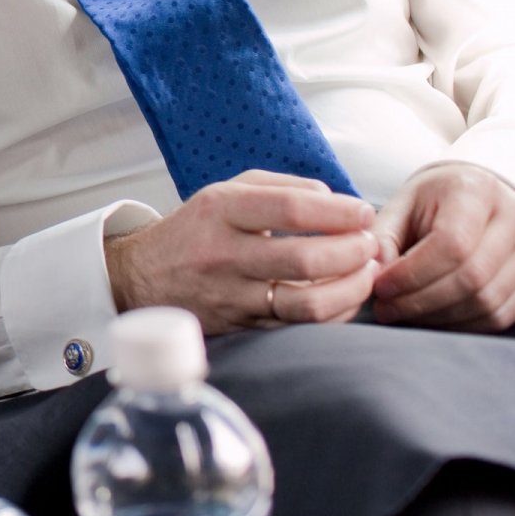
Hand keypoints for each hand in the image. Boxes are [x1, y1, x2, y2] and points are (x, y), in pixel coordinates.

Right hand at [105, 170, 379, 333]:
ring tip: (367, 273)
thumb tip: (336, 200)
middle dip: (354, 252)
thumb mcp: (225, 191)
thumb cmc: (196, 229)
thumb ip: (282, 187)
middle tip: (372, 245)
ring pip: (308, 304)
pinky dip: (335, 313)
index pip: (291, 209)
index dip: (339, 212)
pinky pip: (301, 327)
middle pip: (306, 260)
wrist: (142, 278)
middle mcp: (224, 254)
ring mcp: (232, 297)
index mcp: (220, 210)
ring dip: (352, 289)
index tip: (364, 212)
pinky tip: (346, 296)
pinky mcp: (242, 328)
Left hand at [371, 164, 514, 331]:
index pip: (451, 244)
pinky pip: (502, 315)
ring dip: (439, 317)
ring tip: (404, 313)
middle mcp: (514, 217)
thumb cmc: (433, 201)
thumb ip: (382, 236)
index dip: (412, 273)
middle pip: (472, 277)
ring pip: (488, 302)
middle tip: (387, 308)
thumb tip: (374, 272)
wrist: (475, 196)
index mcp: (477, 190)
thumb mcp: (401, 205)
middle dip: (422, 300)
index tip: (380, 286)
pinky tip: (433, 319)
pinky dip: (463, 324)